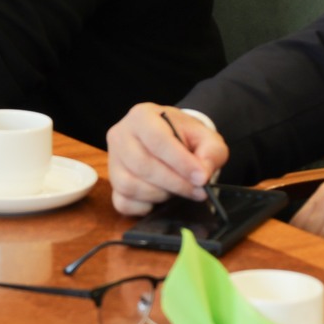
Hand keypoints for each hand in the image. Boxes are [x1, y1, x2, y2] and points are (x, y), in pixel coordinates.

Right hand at [106, 103, 229, 215]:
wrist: (171, 139)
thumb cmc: (186, 137)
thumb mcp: (206, 137)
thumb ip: (211, 153)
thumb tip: (202, 175)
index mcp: (142, 116)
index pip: (156, 139)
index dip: (180, 162)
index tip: (201, 178)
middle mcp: (120, 135)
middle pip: (142, 164)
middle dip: (174, 183)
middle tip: (197, 190)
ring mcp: (113, 160)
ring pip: (130, 185)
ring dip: (160, 194)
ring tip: (178, 190)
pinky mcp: (112, 183)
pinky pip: (122, 202)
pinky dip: (143, 207)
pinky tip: (159, 199)